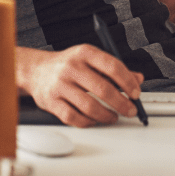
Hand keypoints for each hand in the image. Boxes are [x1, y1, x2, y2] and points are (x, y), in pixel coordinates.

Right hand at [17, 45, 143, 127]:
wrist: (37, 70)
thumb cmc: (68, 65)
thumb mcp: (91, 60)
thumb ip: (114, 69)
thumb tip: (138, 79)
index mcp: (84, 53)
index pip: (112, 66)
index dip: (128, 82)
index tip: (135, 93)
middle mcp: (71, 67)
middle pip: (103, 89)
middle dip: (121, 103)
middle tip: (129, 110)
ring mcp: (60, 85)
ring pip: (89, 106)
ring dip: (106, 115)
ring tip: (113, 116)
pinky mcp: (51, 102)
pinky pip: (74, 118)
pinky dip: (88, 122)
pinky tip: (94, 119)